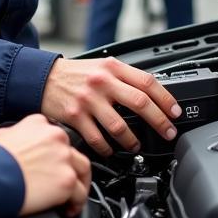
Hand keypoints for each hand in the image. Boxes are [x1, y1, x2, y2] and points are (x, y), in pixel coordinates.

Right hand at [0, 114, 90, 216]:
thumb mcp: (0, 137)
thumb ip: (16, 137)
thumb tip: (14, 145)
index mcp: (38, 124)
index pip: (56, 138)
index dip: (55, 154)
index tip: (51, 165)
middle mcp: (55, 137)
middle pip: (73, 153)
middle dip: (70, 169)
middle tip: (64, 183)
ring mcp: (63, 158)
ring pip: (83, 171)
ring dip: (79, 185)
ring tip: (71, 199)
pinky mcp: (66, 180)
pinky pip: (80, 194)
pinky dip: (76, 204)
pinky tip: (68, 209)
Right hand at [41, 56, 181, 156]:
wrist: (41, 77)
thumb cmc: (75, 75)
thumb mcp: (101, 67)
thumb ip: (124, 78)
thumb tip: (151, 95)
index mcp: (112, 67)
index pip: (147, 82)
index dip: (166, 99)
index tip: (175, 112)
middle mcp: (102, 82)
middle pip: (140, 103)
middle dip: (159, 121)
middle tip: (168, 133)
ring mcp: (88, 100)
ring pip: (120, 126)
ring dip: (133, 141)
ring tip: (137, 146)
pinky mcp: (74, 116)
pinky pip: (97, 139)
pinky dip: (107, 149)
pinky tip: (111, 150)